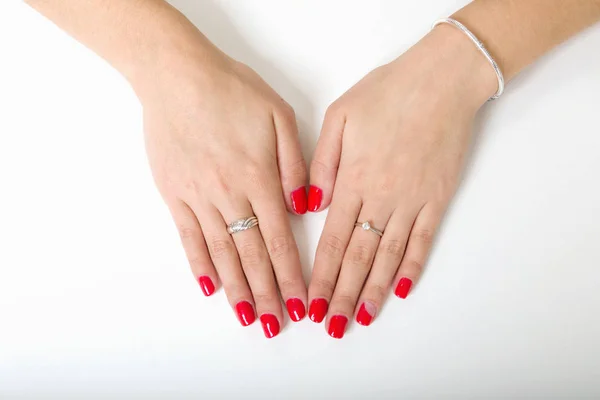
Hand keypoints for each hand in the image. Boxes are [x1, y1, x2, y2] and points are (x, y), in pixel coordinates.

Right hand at [139, 37, 307, 337]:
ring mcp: (198, 197)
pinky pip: (188, 237)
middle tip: (278, 324)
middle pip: (252, 255)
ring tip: (248, 317)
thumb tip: (303, 205)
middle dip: (268, 293)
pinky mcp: (173, 194)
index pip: (280, 239)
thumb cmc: (232, 90)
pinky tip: (209, 286)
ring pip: (222, 252)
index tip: (301, 303)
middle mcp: (230, 195)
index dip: (291, 275)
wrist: (177, 75)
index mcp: (260, 178)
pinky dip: (199, 263)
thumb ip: (295, 163)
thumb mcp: (279, 116)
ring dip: (236, 288)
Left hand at [307, 26, 496, 336]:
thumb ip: (322, 164)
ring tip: (360, 318)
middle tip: (331, 325)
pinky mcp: (437, 199)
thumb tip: (311, 206)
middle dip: (341, 294)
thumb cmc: (387, 93)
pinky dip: (412, 267)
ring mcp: (412, 202)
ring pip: (389, 257)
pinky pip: (423, 241)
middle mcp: (381, 199)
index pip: (332, 241)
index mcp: (353, 180)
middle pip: (358, 257)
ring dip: (374, 290)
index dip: (320, 276)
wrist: (441, 81)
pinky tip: (403, 290)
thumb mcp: (339, 117)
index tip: (310, 303)